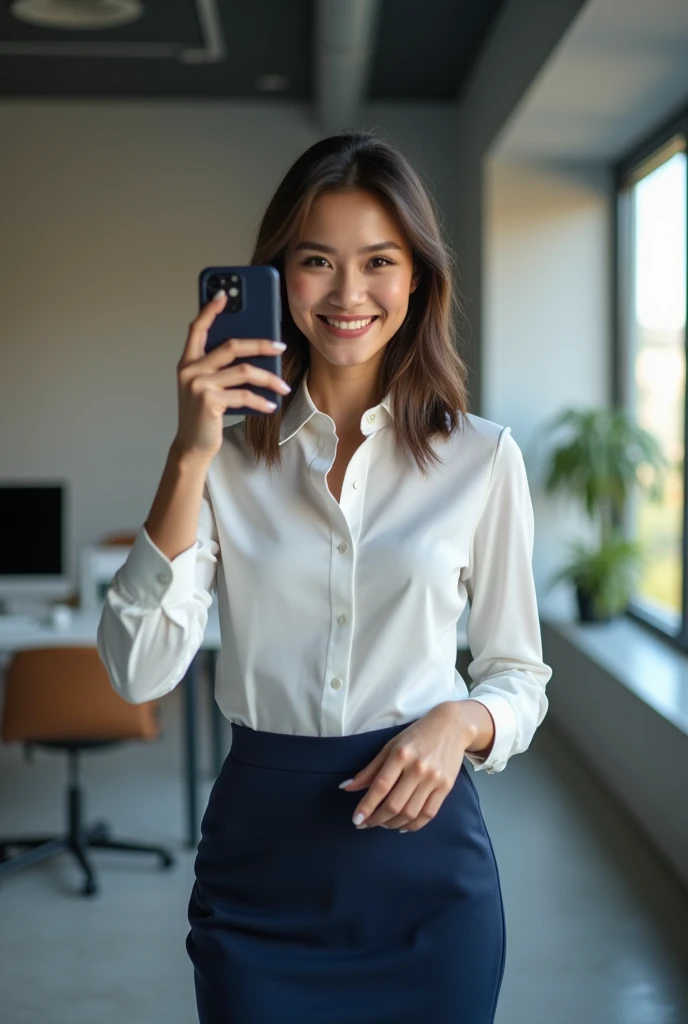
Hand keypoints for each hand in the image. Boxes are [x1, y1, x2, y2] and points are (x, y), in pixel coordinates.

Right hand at [174, 289, 290, 460]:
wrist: (192, 446)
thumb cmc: (204, 415)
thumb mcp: (207, 387)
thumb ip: (219, 368)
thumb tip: (254, 352)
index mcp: (187, 362)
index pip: (197, 328)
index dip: (210, 309)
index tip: (225, 294)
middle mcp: (189, 370)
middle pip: (230, 345)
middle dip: (259, 344)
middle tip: (280, 347)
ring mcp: (198, 385)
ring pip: (243, 371)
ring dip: (268, 378)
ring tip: (283, 386)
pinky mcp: (208, 402)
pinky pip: (244, 395)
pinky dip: (261, 400)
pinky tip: (272, 405)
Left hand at [339, 702, 475, 832]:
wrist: (452, 726)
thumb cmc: (416, 735)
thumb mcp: (390, 746)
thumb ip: (370, 769)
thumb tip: (346, 787)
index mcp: (400, 755)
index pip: (380, 786)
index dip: (367, 806)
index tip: (356, 820)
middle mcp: (417, 768)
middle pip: (394, 804)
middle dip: (377, 819)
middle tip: (366, 824)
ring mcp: (433, 779)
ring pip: (410, 813)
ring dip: (393, 824)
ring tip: (383, 824)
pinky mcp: (446, 787)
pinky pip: (429, 814)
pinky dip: (414, 825)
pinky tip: (402, 826)